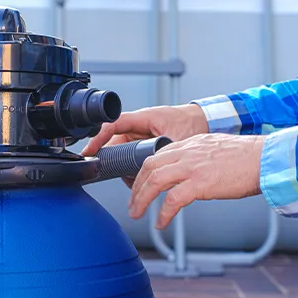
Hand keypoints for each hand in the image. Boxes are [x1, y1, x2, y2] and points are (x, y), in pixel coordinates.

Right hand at [82, 104, 208, 186]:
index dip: (99, 137)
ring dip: (124, 166)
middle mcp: (141, 125)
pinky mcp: (148, 144)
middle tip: (112, 173)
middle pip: (116, 142)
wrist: (207, 122)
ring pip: (124, 152)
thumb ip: (162, 150)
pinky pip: (133, 156)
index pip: (113, 125)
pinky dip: (133, 167)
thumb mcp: (177, 137)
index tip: (90, 151)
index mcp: (144, 117)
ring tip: (131, 180)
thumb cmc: (194, 122)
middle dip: (112, 159)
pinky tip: (138, 178)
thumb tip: (151, 167)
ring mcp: (143, 134)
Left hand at [128, 133, 266, 228]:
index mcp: (190, 143)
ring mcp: (192, 167)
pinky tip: (161, 223)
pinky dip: (163, 213)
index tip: (140, 185)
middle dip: (136, 186)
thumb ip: (199, 158)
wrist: (266, 158)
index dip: (144, 171)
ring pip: (154, 181)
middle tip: (132, 203)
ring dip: (141, 199)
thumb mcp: (216, 150)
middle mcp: (187, 152)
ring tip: (137, 213)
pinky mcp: (200, 183)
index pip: (156, 154)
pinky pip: (172, 200)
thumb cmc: (248, 158)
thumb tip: (190, 174)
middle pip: (149, 166)